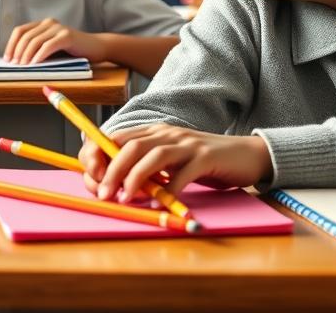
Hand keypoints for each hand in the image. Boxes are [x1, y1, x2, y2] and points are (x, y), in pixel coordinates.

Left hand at [4, 18, 102, 63]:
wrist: (97, 48)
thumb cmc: (73, 51)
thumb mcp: (52, 50)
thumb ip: (38, 51)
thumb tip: (17, 61)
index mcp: (43, 25)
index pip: (20, 31)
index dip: (11, 44)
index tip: (7, 58)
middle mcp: (49, 23)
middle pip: (25, 36)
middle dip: (17, 52)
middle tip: (14, 65)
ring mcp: (58, 28)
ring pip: (35, 41)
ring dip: (26, 55)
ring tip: (23, 67)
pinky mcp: (67, 36)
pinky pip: (48, 46)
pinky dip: (39, 56)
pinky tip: (35, 64)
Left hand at [78, 124, 273, 201]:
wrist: (246, 155)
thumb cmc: (203, 163)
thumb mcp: (169, 163)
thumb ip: (145, 170)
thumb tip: (113, 189)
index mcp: (154, 132)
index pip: (116, 137)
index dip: (98, 154)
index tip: (90, 178)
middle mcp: (168, 133)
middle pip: (130, 145)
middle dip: (111, 170)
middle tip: (102, 194)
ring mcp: (187, 144)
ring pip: (153, 155)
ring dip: (134, 178)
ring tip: (124, 199)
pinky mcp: (206, 157)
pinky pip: (183, 174)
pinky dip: (168, 190)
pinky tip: (159, 204)